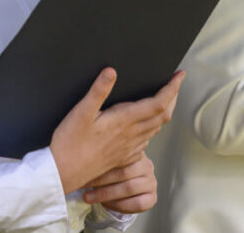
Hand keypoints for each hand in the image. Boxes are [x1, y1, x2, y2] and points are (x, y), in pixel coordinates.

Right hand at [51, 68, 183, 194]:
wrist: (65, 173)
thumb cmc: (70, 143)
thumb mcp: (81, 112)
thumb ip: (98, 91)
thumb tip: (111, 71)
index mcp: (124, 121)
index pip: (158, 103)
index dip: (172, 88)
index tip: (179, 76)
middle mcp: (131, 135)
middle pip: (163, 116)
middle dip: (173, 97)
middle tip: (175, 84)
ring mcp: (129, 147)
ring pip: (156, 128)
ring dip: (165, 112)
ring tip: (165, 99)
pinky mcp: (123, 156)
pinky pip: (146, 139)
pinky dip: (153, 127)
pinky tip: (146, 124)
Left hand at [81, 152, 156, 213]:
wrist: (125, 186)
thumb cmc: (112, 170)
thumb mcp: (107, 159)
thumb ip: (100, 155)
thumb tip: (77, 157)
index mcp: (135, 151)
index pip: (119, 156)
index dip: (99, 164)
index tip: (80, 169)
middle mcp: (146, 165)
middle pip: (123, 172)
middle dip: (100, 180)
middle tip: (82, 185)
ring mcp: (151, 181)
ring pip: (128, 188)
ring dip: (105, 194)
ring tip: (89, 197)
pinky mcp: (152, 197)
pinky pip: (137, 203)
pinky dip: (119, 205)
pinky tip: (106, 204)